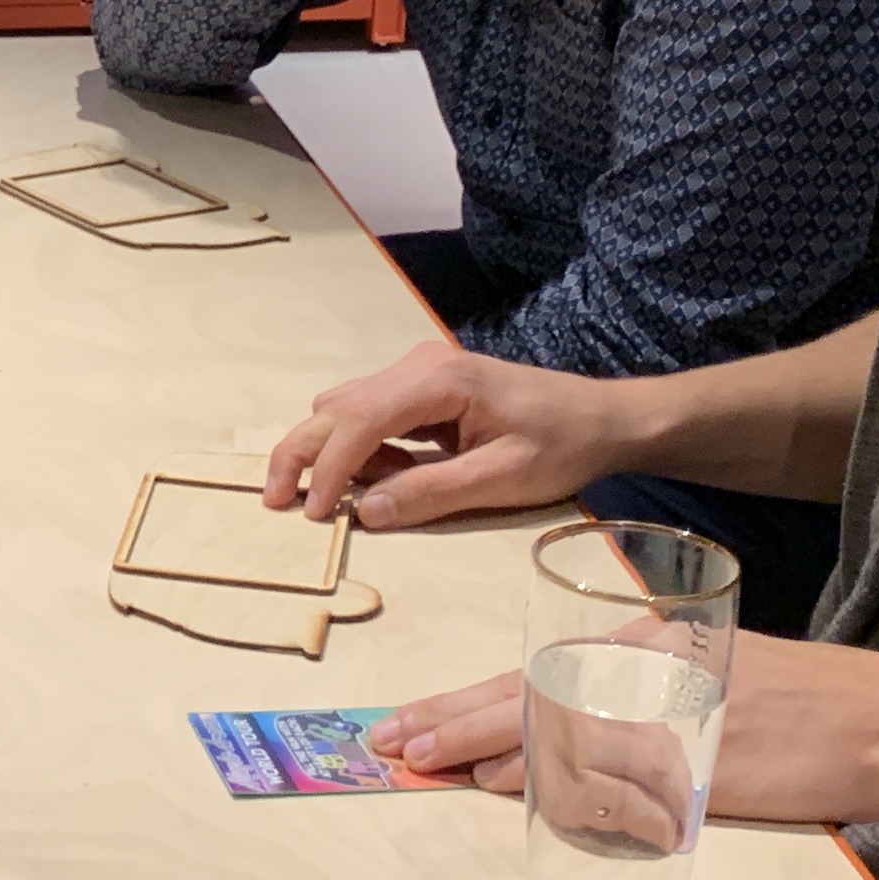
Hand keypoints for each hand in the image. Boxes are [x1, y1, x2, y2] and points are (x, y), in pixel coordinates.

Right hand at [268, 338, 646, 525]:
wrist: (604, 419)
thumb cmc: (563, 446)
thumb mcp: (502, 480)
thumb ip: (432, 493)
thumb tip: (366, 513)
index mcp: (438, 380)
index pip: (360, 422)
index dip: (328, 469)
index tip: (312, 514)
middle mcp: (419, 366)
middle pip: (337, 407)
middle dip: (302, 453)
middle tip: (275, 501)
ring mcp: (419, 373)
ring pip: (346, 408)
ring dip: (330, 452)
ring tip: (327, 498)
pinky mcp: (424, 389)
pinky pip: (371, 415)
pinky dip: (359, 449)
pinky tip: (376, 480)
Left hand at [368, 633, 878, 824]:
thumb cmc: (801, 700)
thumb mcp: (708, 676)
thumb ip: (635, 703)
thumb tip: (554, 746)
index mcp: (646, 648)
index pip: (532, 674)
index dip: (467, 702)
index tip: (414, 719)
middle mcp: (646, 675)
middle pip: (525, 697)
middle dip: (452, 721)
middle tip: (393, 742)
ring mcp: (667, 719)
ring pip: (554, 736)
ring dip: (486, 753)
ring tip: (428, 763)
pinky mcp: (692, 765)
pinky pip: (608, 779)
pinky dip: (555, 786)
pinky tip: (511, 792)